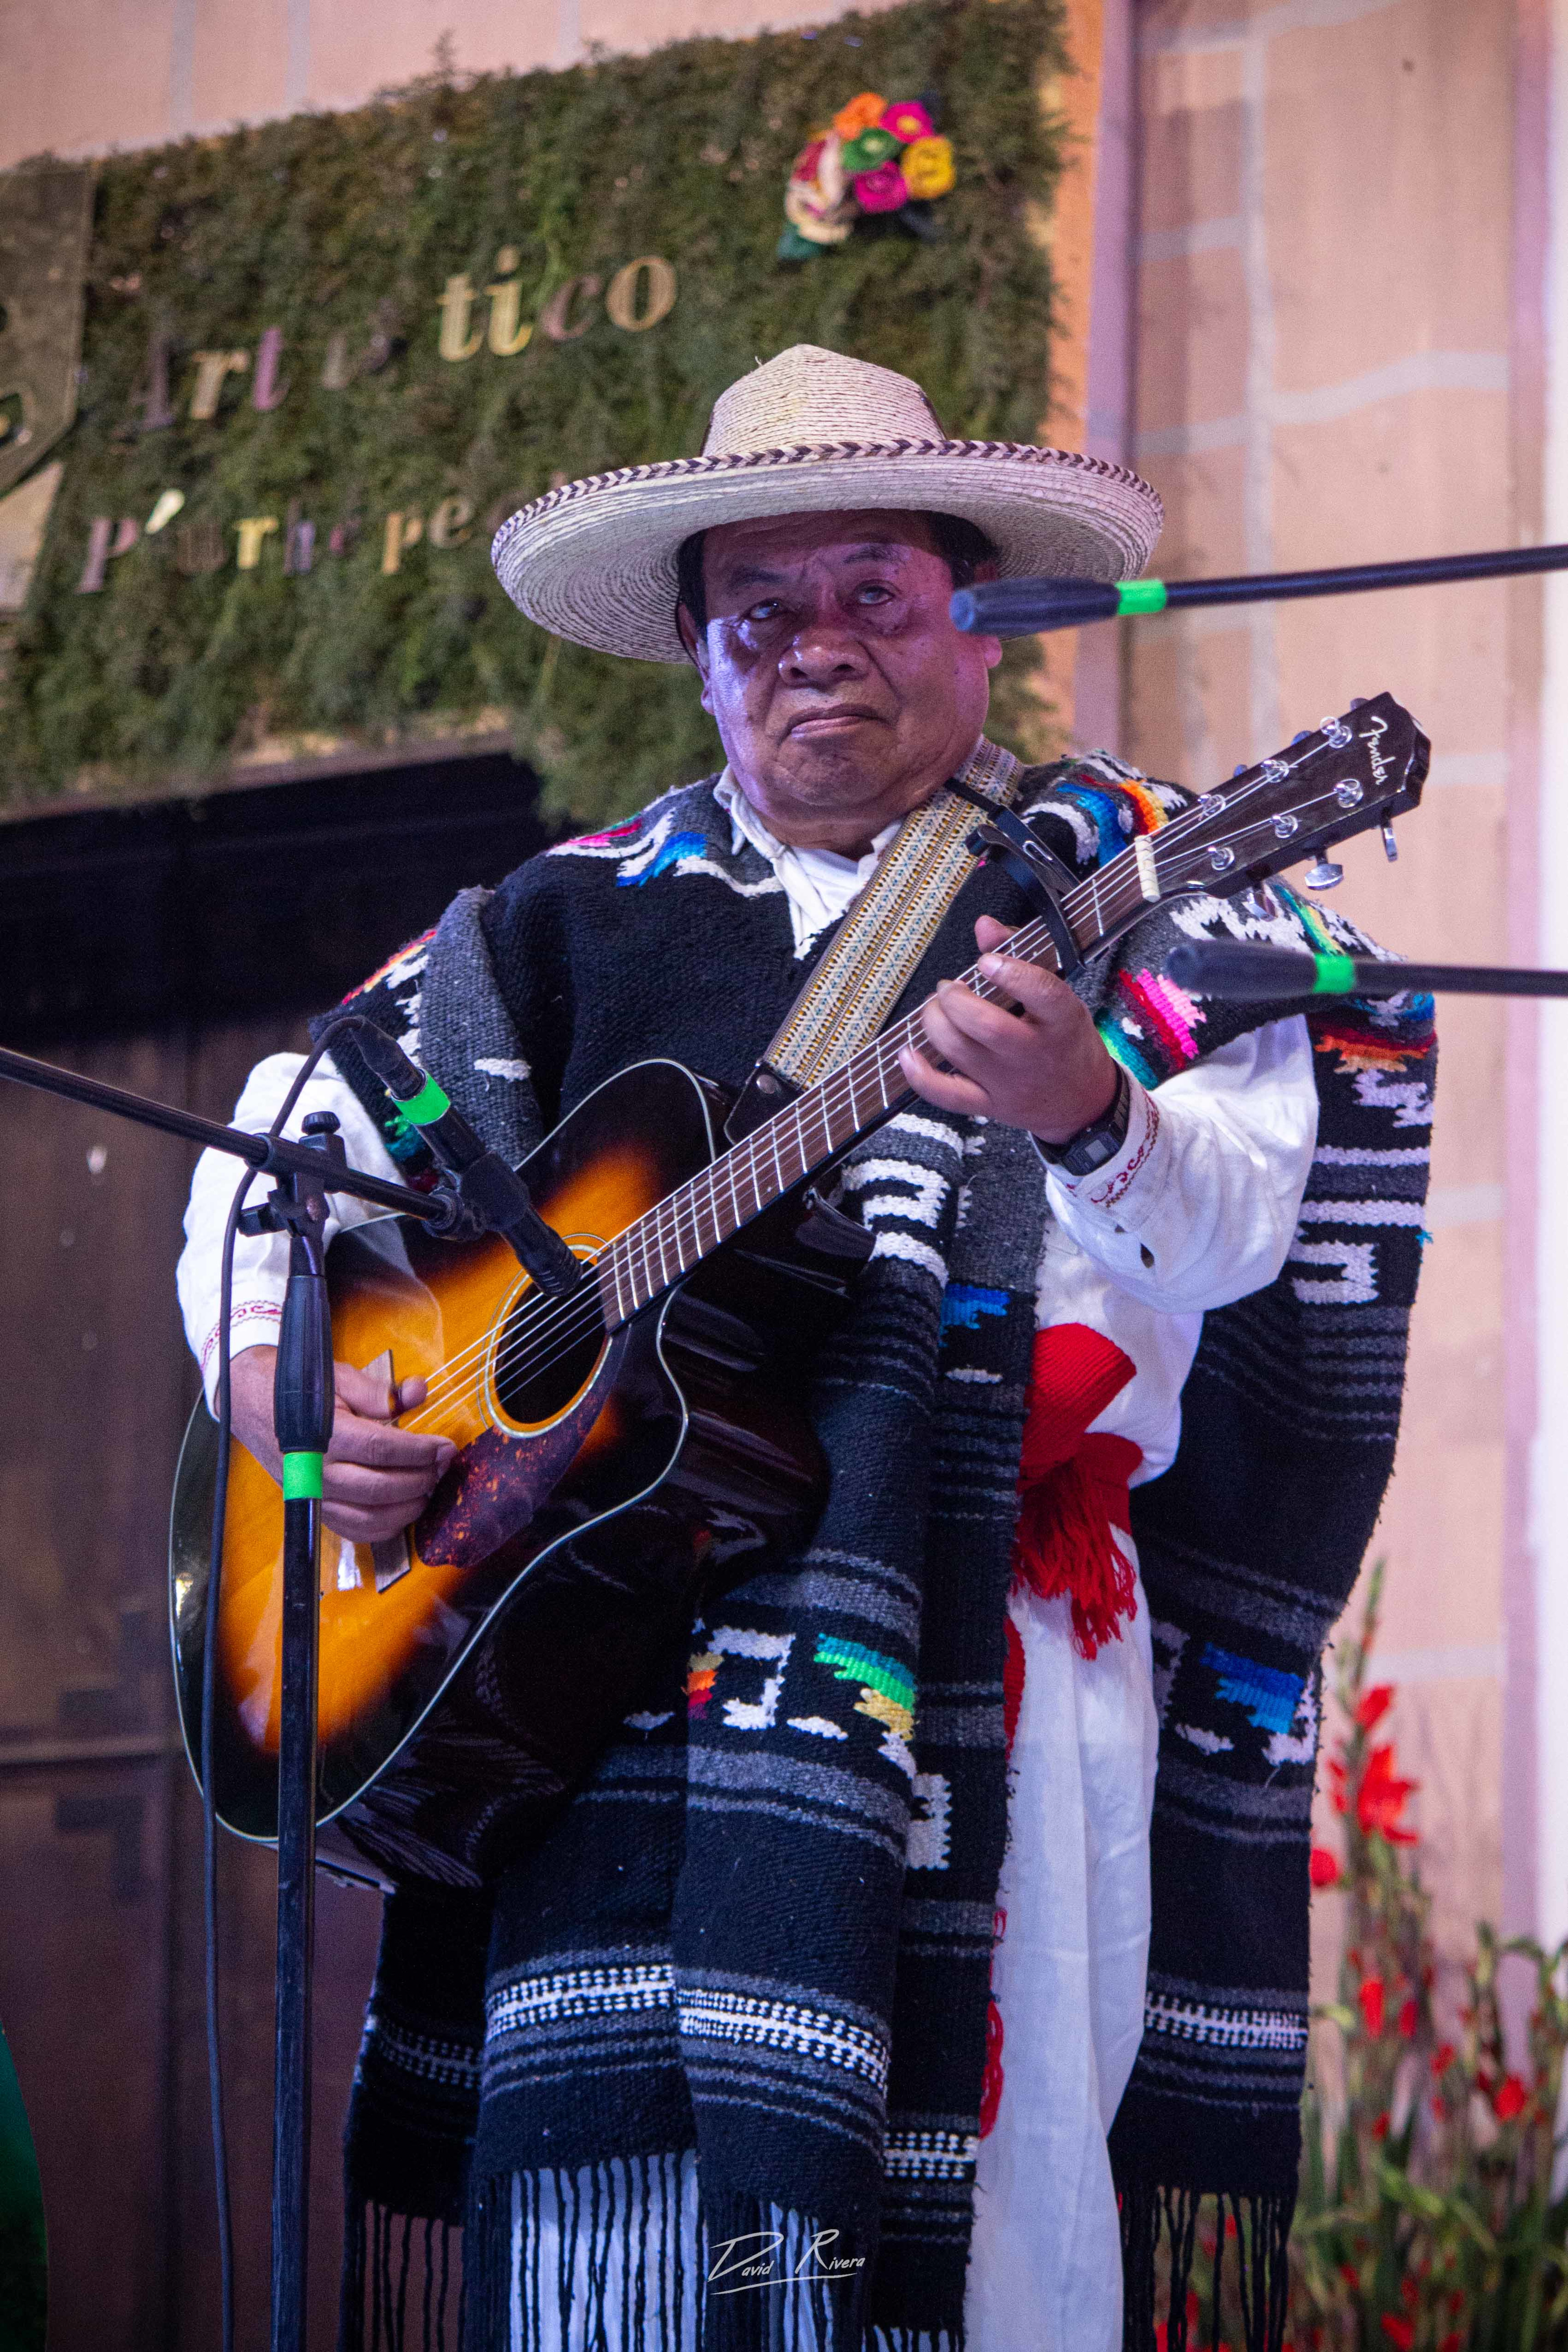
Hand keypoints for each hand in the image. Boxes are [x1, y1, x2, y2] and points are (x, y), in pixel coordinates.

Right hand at [228, 1346, 456, 1544]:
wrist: (252, 1403)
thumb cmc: (297, 1389)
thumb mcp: (339, 1378)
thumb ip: (380, 1392)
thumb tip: (419, 1392)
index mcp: (324, 1434)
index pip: (382, 1449)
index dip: (420, 1451)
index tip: (446, 1447)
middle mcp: (316, 1472)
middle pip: (380, 1488)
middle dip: (421, 1479)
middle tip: (442, 1466)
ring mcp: (313, 1495)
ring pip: (369, 1518)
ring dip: (407, 1508)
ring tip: (428, 1487)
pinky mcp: (312, 1508)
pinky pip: (353, 1531)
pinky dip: (383, 1528)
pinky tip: (403, 1510)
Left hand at [898, 916, 1120, 1144]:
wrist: (1082, 1101)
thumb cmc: (1065, 1040)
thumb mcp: (1059, 998)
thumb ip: (1020, 955)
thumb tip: (983, 925)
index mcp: (1062, 1021)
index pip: (1043, 994)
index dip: (1011, 973)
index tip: (986, 961)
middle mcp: (1035, 1054)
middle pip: (988, 1026)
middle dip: (955, 999)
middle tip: (948, 988)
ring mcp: (1010, 1083)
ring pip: (961, 1052)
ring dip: (935, 1023)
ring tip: (935, 1009)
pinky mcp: (989, 1105)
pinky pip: (948, 1095)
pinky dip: (920, 1075)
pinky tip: (907, 1053)